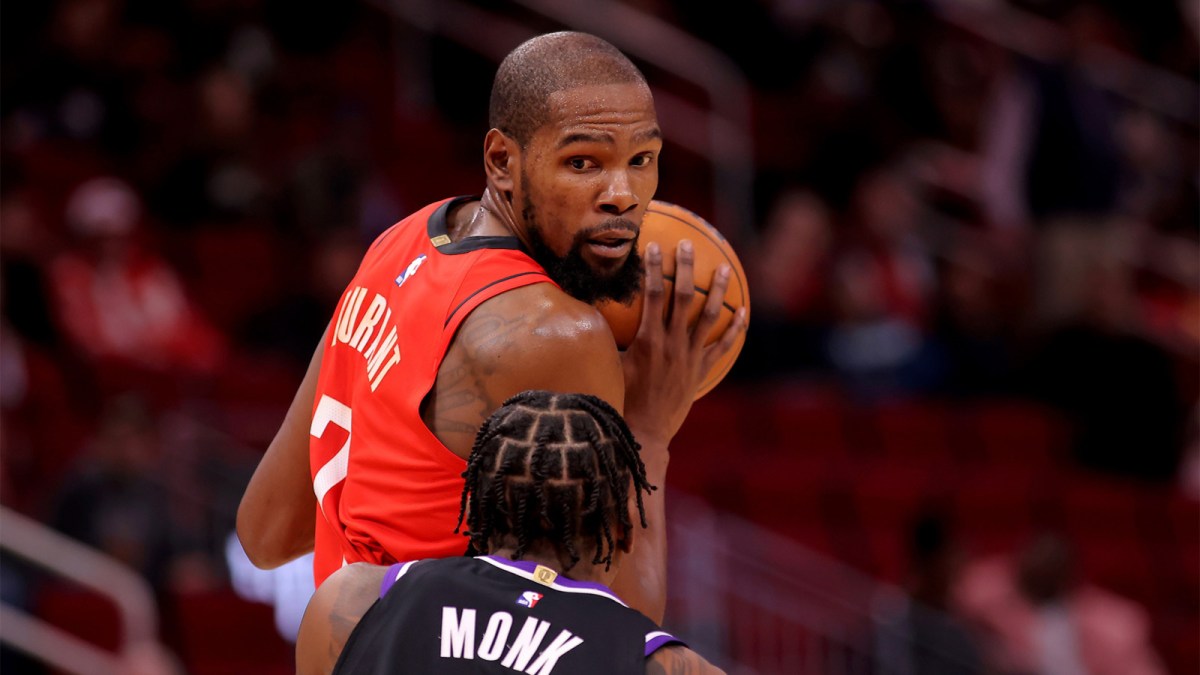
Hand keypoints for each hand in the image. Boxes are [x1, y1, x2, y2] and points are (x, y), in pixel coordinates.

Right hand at [620, 239, 747, 447]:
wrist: (644, 432)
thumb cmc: (621, 399)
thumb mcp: (610, 365)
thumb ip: (605, 339)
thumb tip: (589, 313)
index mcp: (648, 340)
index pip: (653, 295)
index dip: (653, 268)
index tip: (653, 246)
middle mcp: (672, 344)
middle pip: (683, 297)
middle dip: (686, 267)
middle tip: (688, 245)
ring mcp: (690, 357)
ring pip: (709, 317)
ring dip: (717, 291)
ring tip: (724, 269)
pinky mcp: (701, 370)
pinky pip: (722, 346)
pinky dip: (733, 329)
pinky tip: (742, 312)